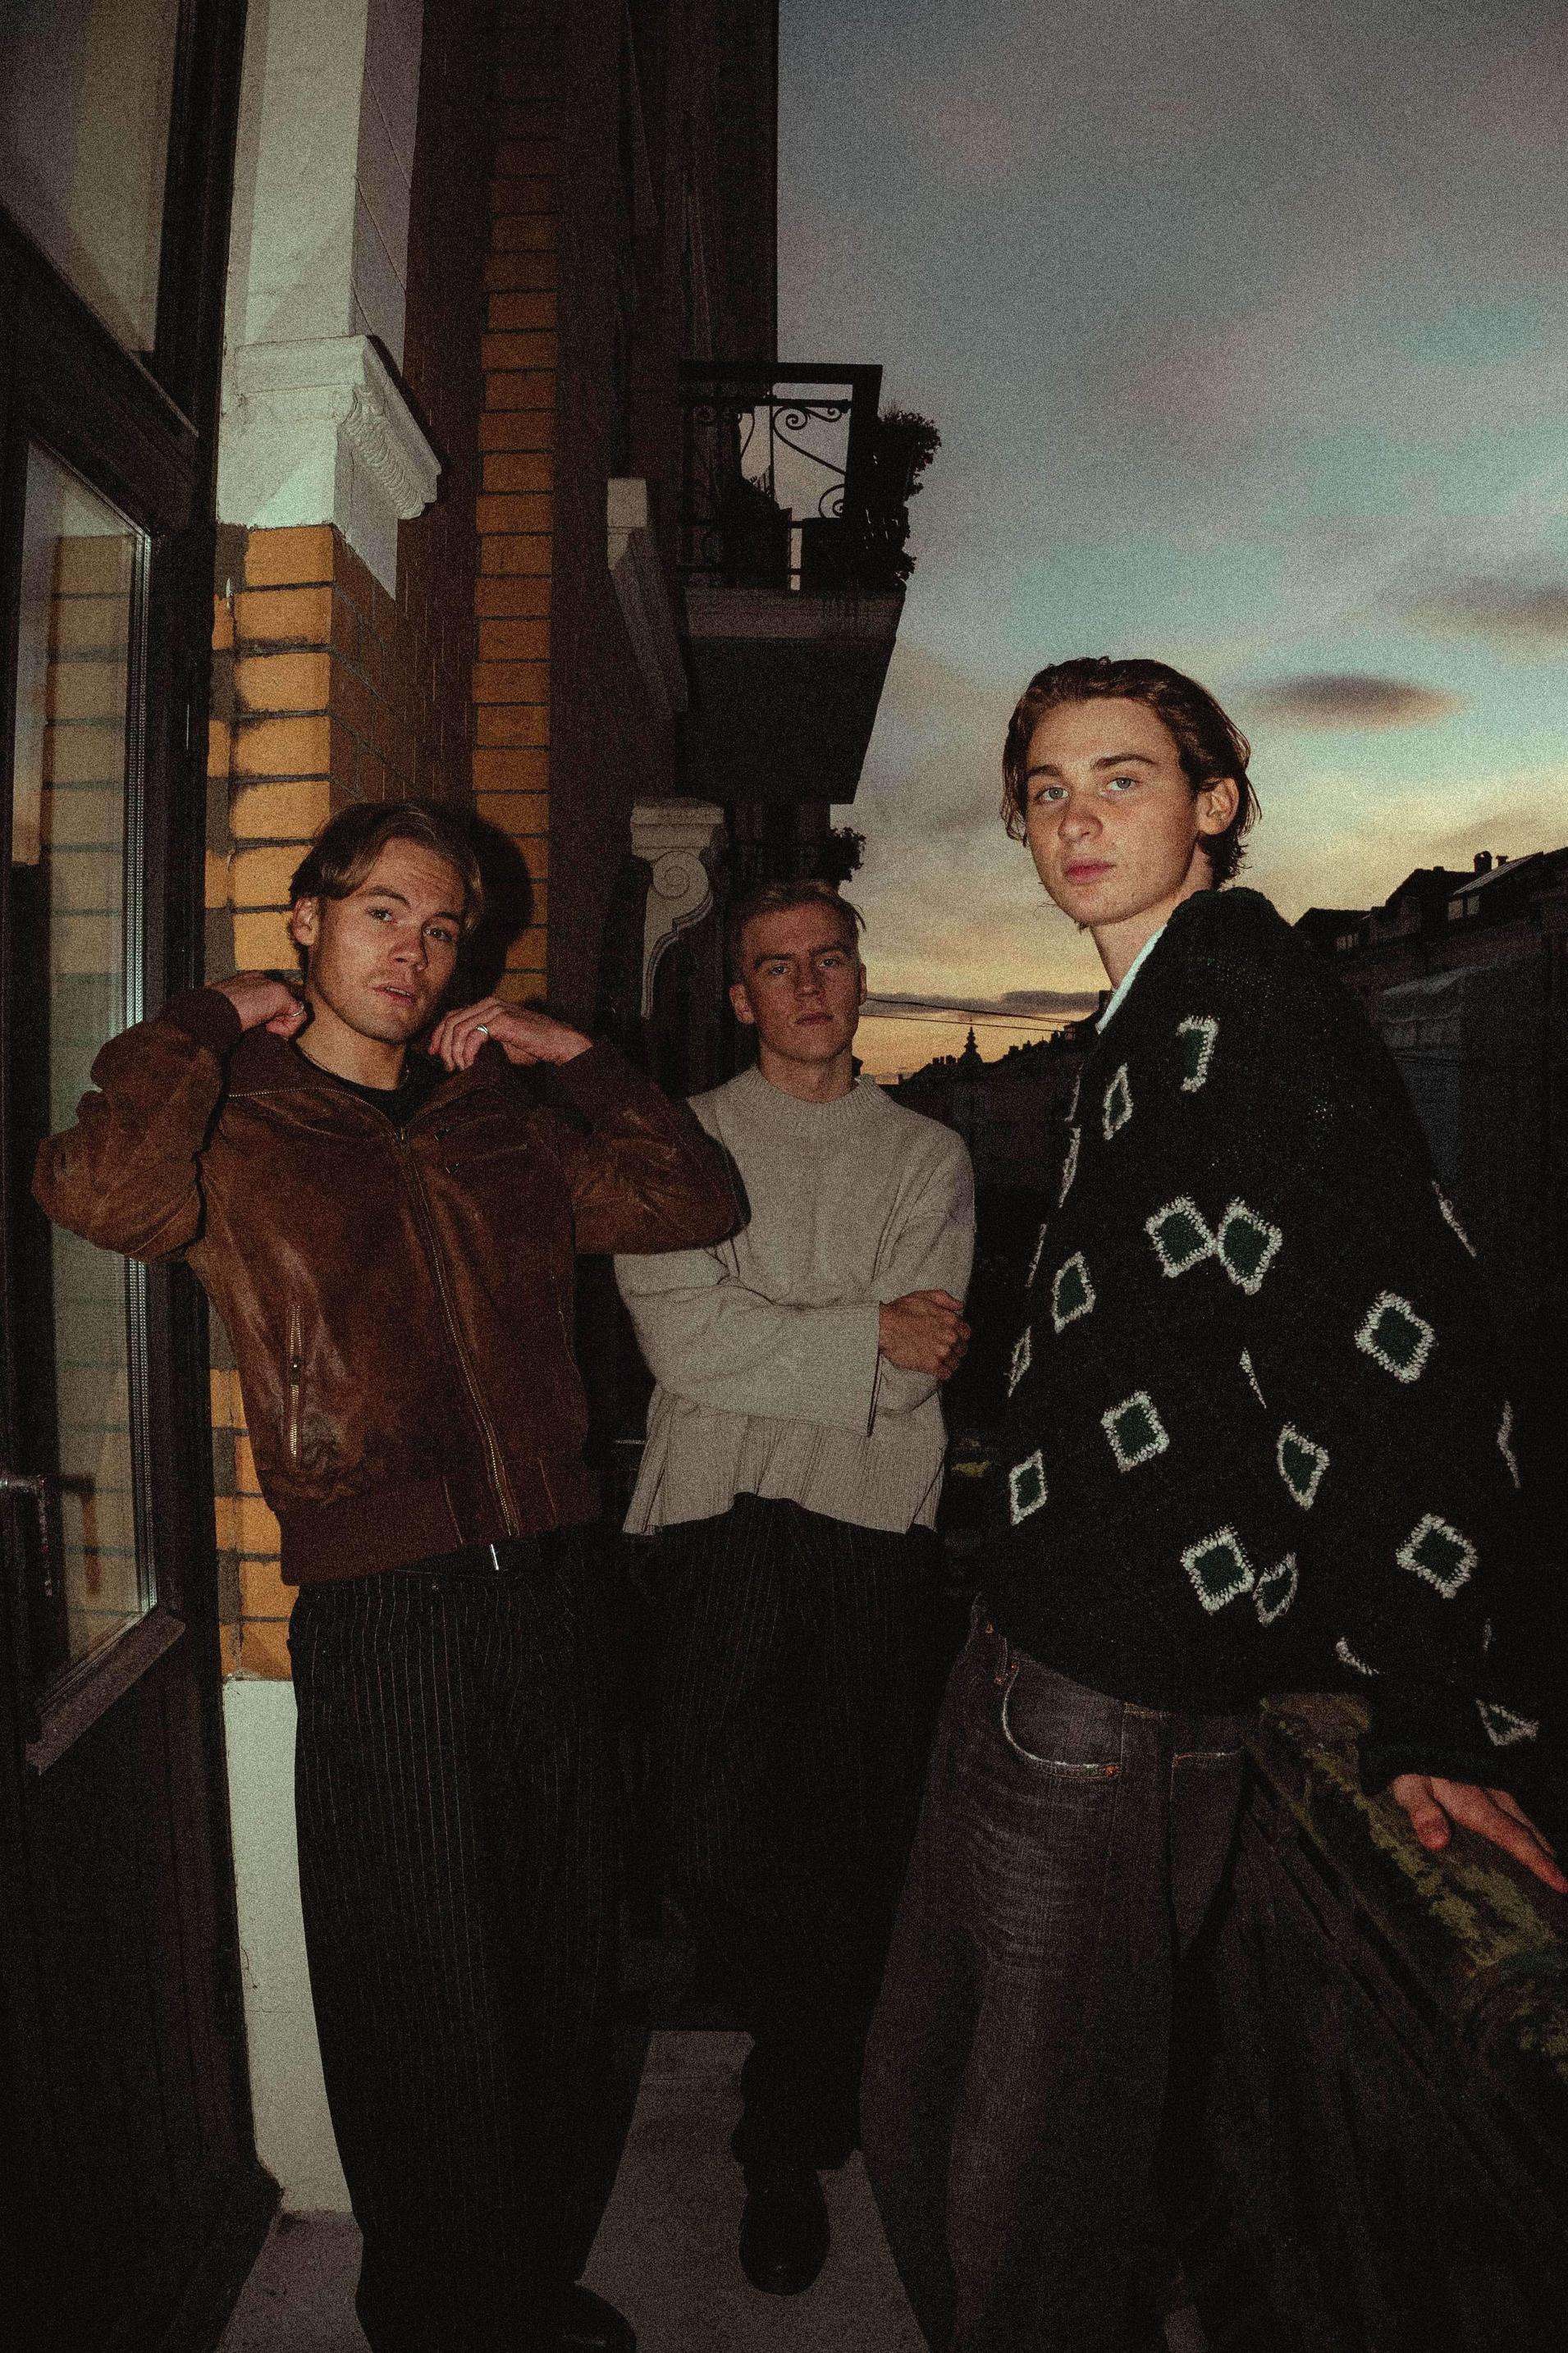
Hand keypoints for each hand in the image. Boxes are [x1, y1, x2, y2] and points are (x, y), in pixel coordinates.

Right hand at [211, 973, 306, 1036]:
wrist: (209, 1012)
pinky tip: (269, 1028)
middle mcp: (262, 979)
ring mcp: (272, 985)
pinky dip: (288, 1028)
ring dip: (281, 1025)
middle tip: (261, 1027)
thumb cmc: (213, 1015)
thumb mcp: (230, 1009)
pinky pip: (299, 1015)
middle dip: (277, 1020)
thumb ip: (245, 1010)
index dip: (269, 1016)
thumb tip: (257, 1023)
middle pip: (284, 1003)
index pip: (270, 997)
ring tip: (262, 1027)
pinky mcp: (281, 995)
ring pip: (292, 1009)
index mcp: (248, 981)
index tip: (256, 1025)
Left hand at [427, 996, 592, 1072]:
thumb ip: (481, 1042)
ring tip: (459, 1068)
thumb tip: (459, 1057)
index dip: (438, 1034)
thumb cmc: (533, 1045)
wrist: (557, 1042)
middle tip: (447, 1066)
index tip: (434, 1054)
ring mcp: (494, 1010)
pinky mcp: (501, 1020)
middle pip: (450, 1021)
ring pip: (458, 1029)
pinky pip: (473, 1036)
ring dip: (454, 1052)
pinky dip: (467, 1053)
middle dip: (442, 1046)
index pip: (452, 1015)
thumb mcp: (501, 1043)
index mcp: (486, 1006)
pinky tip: (470, 1064)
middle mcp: (488, 1004)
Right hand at [878, 1289, 969, 1378]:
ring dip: (948, 1362)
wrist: (884, 1327)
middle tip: (941, 1349)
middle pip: (962, 1349)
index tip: (950, 1338)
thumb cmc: (900, 1311)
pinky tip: (934, 1368)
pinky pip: (947, 1374)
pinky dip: (942, 1373)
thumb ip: (944, 1299)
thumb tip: (959, 1305)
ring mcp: (942, 1352)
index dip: (958, 1335)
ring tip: (936, 1359)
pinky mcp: (932, 1365)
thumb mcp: (923, 1296)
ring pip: (955, 1363)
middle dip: (954, 1350)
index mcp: (950, 1320)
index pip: (966, 1333)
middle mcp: (950, 1336)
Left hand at [1389, 1773, 1567, 1893]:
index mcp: (1475, 1802)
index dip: (1539, 1863)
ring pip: (1525, 1818)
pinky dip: (1527, 1827)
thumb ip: (1423, 1812)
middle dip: (1549, 1858)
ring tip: (1556, 1865)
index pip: (1513, 1837)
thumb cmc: (1411, 1761)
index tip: (1562, 1884)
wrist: (1416, 1726)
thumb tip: (1438, 1843)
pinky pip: (1516, 1809)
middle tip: (1567, 1885)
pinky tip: (1529, 1837)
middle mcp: (1493, 1795)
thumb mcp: (1409, 1786)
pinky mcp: (1489, 1780)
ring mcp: (1494, 1786)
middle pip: (1529, 1830)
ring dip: (1541, 1842)